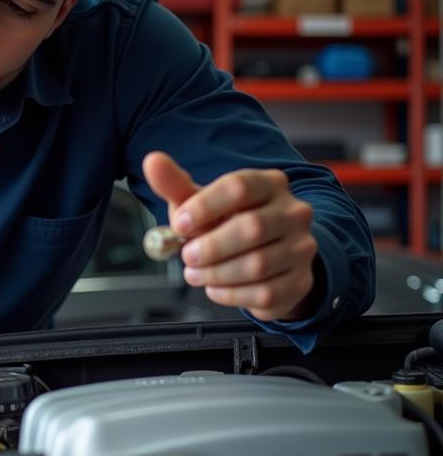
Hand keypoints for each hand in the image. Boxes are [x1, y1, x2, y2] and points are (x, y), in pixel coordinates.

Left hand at [142, 151, 318, 321]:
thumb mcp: (201, 203)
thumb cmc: (228, 223)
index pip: (238, 187)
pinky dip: (230, 294)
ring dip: (216, 273)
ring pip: (257, 265)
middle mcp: (293, 212)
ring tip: (196, 273)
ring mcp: (301, 248)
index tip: (179, 224)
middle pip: (251, 228)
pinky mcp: (300, 282)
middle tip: (187, 255)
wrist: (264, 259)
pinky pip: (264, 293)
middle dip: (210, 246)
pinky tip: (216, 287)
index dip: (203, 207)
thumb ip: (176, 184)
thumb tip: (153, 161)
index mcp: (269, 184)